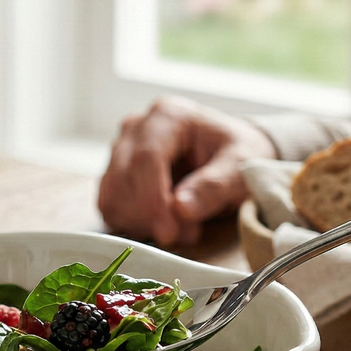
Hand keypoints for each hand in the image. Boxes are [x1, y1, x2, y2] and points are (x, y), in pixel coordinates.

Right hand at [98, 96, 277, 245]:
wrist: (232, 156)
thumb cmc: (239, 155)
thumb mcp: (241, 167)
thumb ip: (215, 186)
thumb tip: (181, 208)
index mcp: (168, 116)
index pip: (145, 158)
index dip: (152, 199)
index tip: (169, 232)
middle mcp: (136, 128)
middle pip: (122, 178)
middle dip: (148, 216)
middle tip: (186, 234)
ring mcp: (121, 151)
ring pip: (111, 195)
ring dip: (140, 223)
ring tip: (180, 228)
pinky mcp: (115, 175)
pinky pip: (109, 206)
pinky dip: (131, 224)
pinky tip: (161, 225)